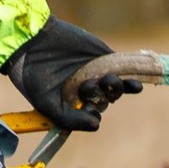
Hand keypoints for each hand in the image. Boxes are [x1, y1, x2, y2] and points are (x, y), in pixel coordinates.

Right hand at [4, 17, 143, 132]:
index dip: (91, 116)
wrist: (32, 41)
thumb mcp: (47, 104)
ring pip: (115, 90)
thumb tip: (96, 126)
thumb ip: (70, 119)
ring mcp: (96, 74)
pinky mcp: (104, 58)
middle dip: (100, 98)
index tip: (87, 109)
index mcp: (71, 104)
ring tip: (107, 81)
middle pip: (104, 102)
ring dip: (116, 89)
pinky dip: (131, 81)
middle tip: (86, 85)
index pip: (90, 116)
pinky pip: (122, 72)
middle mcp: (85, 91)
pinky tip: (137, 85)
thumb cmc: (33, 76)